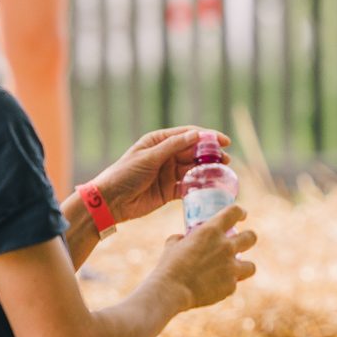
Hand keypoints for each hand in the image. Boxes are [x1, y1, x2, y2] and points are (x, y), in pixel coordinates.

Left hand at [90, 126, 227, 224]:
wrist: (110, 201)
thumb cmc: (125, 174)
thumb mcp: (149, 157)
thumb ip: (173, 146)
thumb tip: (196, 135)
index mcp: (159, 141)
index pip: (188, 135)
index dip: (207, 137)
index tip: (224, 141)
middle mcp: (166, 155)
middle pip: (193, 152)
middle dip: (210, 155)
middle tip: (226, 160)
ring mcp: (168, 173)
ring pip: (193, 170)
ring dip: (207, 171)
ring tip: (223, 173)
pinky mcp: (169, 191)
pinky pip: (188, 187)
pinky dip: (199, 187)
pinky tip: (210, 187)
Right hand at [157, 207, 256, 309]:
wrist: (171, 290)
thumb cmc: (169, 266)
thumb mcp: (172, 245)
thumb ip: (181, 239)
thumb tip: (182, 239)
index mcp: (212, 231)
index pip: (234, 212)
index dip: (240, 212)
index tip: (242, 215)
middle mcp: (226, 247)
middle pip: (251, 237)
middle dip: (248, 238)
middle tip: (242, 243)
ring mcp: (232, 267)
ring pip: (251, 266)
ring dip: (243, 266)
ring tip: (234, 270)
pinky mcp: (231, 286)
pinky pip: (234, 284)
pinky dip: (226, 285)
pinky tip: (216, 287)